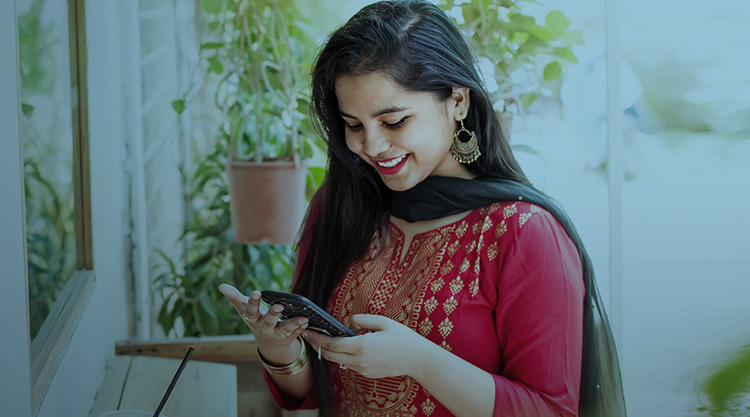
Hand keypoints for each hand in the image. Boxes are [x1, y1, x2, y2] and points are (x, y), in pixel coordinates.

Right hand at [218, 283, 308, 364]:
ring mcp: (277, 333)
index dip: (252, 303)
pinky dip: (301, 328)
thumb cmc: (255, 319)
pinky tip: (307, 321)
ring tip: (302, 317)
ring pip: (285, 329)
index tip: (256, 292)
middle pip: (268, 321)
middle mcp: (264, 327)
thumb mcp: (243, 309)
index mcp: (253, 319)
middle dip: (273, 314)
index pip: (250, 311)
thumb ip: (234, 297)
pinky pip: (296, 333)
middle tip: (279, 306)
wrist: (268, 342)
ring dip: (293, 323)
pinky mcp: (288, 336)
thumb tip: (221, 285)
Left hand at [302, 314, 431, 378]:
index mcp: (362, 346)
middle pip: (329, 355)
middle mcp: (359, 361)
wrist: (418, 359)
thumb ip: (361, 320)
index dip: (317, 337)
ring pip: (338, 361)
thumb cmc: (403, 338)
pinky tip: (346, 346)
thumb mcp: (382, 321)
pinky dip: (343, 355)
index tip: (307, 331)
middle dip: (318, 345)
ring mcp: (362, 370)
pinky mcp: (367, 374)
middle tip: (311, 334)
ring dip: (331, 350)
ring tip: (328, 338)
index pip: (331, 343)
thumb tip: (349, 324)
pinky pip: (349, 364)